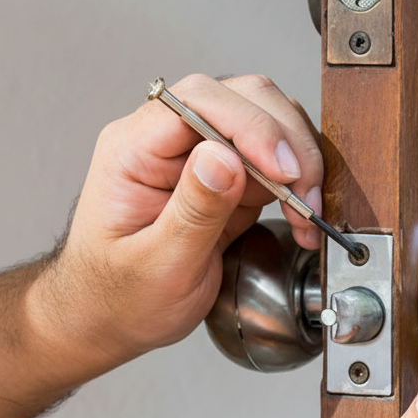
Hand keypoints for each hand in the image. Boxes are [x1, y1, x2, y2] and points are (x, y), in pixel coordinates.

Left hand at [31, 74, 324, 370]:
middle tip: (303, 198)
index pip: (199, 101)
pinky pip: (272, 159)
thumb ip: (192, 211)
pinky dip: (297, 183)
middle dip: (284, 143)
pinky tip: (301, 216)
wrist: (112, 318)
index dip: (250, 125)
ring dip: (297, 161)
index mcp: (132, 150)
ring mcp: (199, 154)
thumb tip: (224, 158)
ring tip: (305, 212)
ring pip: (266, 121)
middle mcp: (166, 140)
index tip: (282, 170)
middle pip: (241, 98)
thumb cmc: (119, 296)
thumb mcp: (155, 265)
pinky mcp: (226, 176)